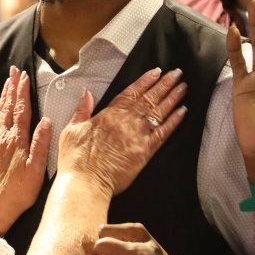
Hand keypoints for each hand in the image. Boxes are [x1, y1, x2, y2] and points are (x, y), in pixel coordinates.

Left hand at [0, 67, 50, 233]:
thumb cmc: (19, 192)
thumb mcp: (36, 170)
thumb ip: (41, 144)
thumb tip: (46, 121)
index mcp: (17, 140)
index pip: (21, 109)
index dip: (23, 91)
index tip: (24, 76)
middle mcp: (2, 138)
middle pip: (8, 107)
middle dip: (12, 87)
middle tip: (14, 71)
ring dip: (3, 96)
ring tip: (6, 82)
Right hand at [57, 67, 187, 194]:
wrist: (85, 183)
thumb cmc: (76, 160)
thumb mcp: (72, 129)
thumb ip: (81, 110)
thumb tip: (86, 93)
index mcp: (108, 115)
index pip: (131, 93)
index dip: (145, 81)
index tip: (156, 71)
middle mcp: (125, 122)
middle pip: (149, 99)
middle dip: (164, 84)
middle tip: (177, 73)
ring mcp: (137, 137)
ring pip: (158, 113)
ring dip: (172, 98)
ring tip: (183, 87)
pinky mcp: (144, 153)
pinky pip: (163, 134)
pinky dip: (174, 121)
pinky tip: (183, 112)